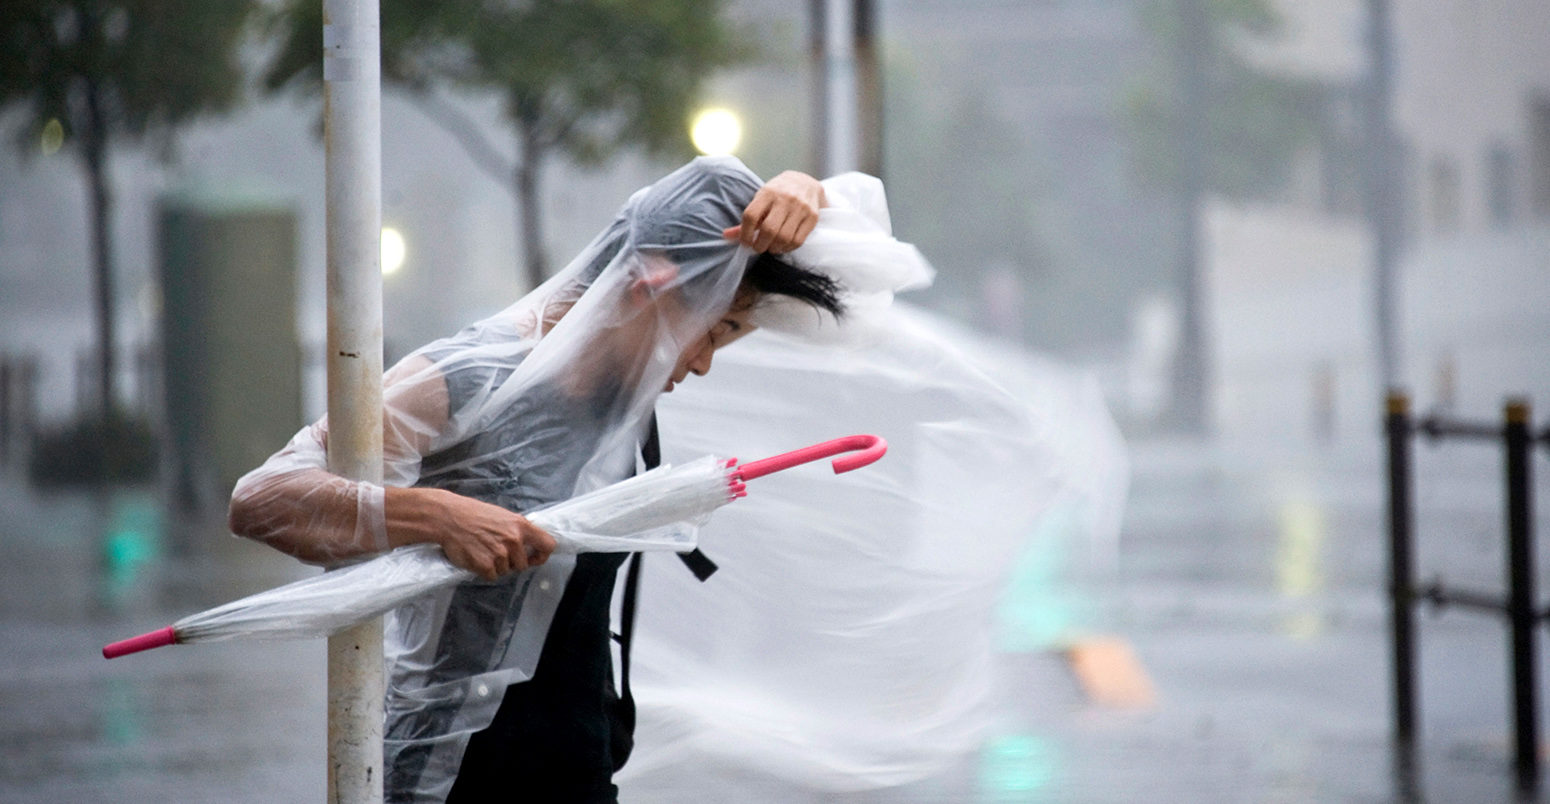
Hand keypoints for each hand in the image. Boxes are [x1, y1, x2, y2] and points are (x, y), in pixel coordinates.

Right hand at [430, 490, 556, 579]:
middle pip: (523, 565)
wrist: (448, 517)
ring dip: (496, 566)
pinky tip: (476, 557)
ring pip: (506, 571)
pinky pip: (492, 576)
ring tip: (483, 550)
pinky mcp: (485, 565)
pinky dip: (484, 571)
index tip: (535, 558)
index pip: (548, 545)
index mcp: (521, 526)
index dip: (542, 555)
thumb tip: (529, 544)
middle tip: (496, 551)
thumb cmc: (473, 514)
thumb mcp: (502, 516)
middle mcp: (514, 540)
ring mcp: (500, 554)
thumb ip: (518, 530)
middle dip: (512, 562)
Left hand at [723, 170, 824, 253]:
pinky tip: (783, 246)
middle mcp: (785, 199)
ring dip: (774, 248)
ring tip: (771, 247)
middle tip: (758, 247)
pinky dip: (787, 248)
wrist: (806, 183)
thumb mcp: (761, 200)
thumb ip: (747, 220)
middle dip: (760, 245)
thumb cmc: (778, 194)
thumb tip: (726, 236)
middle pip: (769, 230)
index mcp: (767, 193)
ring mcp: (801, 208)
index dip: (745, 234)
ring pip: (784, 238)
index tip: (746, 242)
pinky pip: (797, 241)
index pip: (751, 216)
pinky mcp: (812, 217)